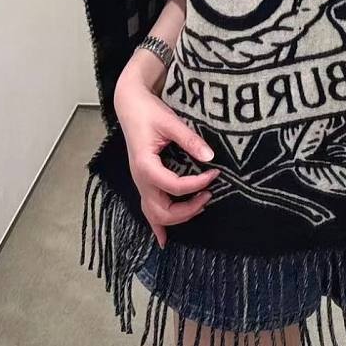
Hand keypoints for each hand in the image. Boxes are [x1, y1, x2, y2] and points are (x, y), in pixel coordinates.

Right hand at [114, 66, 220, 249]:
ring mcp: (140, 183)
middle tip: (210, 194)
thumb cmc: (148, 112)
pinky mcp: (143, 182)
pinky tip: (164, 240)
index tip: (215, 173)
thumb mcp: (170, 122)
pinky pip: (148, 210)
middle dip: (189, 209)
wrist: (130, 105)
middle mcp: (140, 180)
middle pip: (163, 211)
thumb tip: (211, 156)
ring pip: (155, 215)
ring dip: (178, 216)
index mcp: (145, 166)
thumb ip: (190, 140)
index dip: (198, 183)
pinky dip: (157, 226)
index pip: (175, 186)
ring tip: (200, 206)